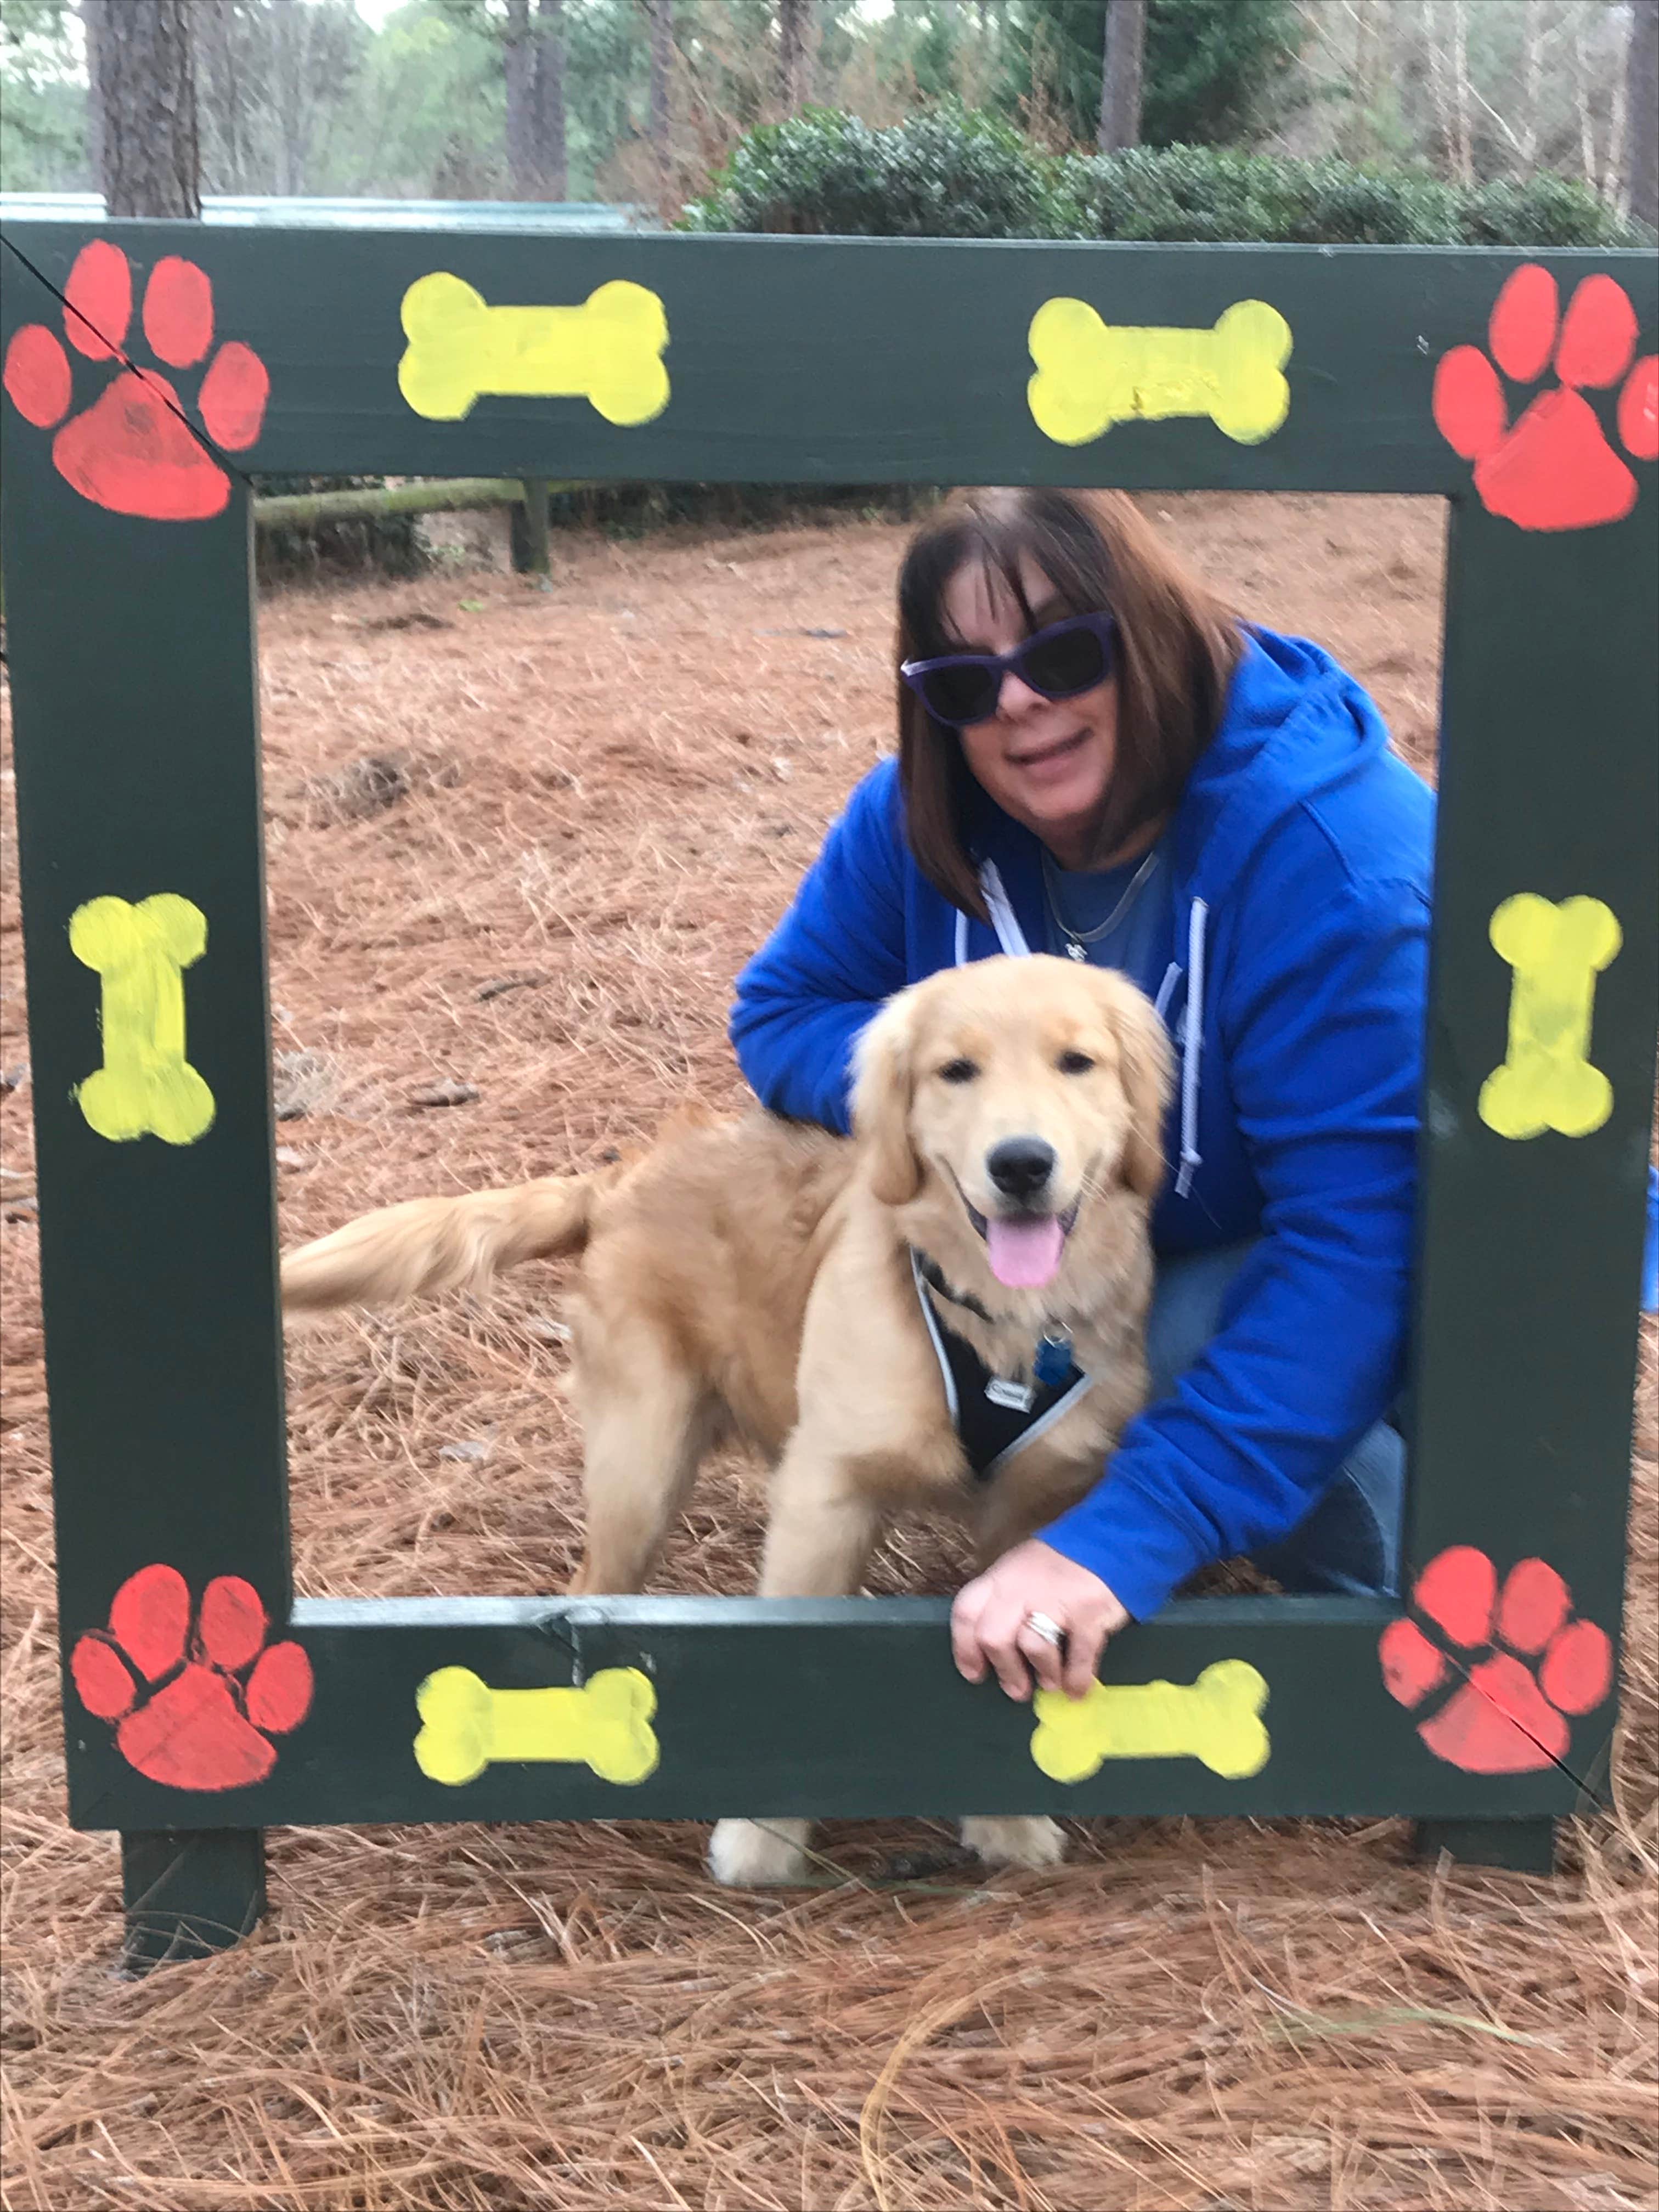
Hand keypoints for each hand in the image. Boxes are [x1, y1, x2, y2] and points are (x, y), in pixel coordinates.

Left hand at [951, 1540, 1128, 1702]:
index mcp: (1002, 1577)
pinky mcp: (1088, 1613)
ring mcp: (1056, 1600)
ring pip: (1031, 1647)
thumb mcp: (1023, 1570)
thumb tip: (995, 1650)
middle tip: (1016, 1690)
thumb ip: (1007, 1601)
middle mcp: (1022, 1588)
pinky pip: (1077, 1658)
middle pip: (992, 1636)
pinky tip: (1076, 1689)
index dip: (964, 1648)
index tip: (974, 1673)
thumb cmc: (1063, 1562)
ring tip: (1049, 1683)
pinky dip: (1075, 1680)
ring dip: (1042, 1674)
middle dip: (1004, 1670)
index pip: (966, 1612)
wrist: (1113, 1539)